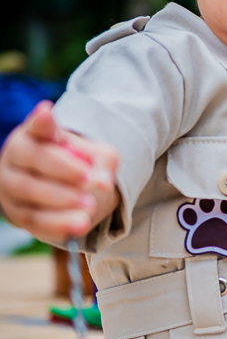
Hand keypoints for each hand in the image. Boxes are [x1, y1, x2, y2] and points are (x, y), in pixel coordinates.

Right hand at [0, 101, 118, 242]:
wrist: (64, 190)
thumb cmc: (79, 164)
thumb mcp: (97, 156)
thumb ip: (101, 163)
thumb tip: (103, 181)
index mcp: (34, 134)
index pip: (36, 125)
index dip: (42, 122)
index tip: (47, 114)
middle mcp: (16, 156)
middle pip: (33, 159)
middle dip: (63, 171)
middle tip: (90, 181)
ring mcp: (11, 185)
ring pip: (29, 192)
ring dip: (60, 201)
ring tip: (90, 207)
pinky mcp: (16, 213)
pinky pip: (33, 220)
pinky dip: (57, 224)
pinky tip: (78, 225)